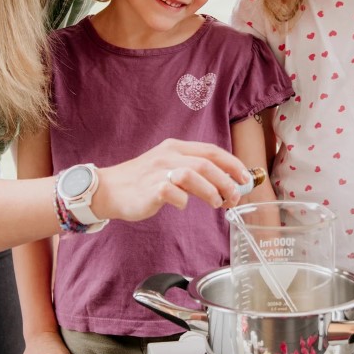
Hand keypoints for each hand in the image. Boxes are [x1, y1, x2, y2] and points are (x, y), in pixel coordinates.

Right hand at [92, 139, 251, 221]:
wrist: (108, 189)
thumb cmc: (143, 181)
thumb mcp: (169, 166)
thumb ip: (194, 171)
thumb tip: (227, 183)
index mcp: (176, 147)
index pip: (212, 151)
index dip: (233, 164)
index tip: (245, 178)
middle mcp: (168, 155)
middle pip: (206, 163)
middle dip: (226, 181)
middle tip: (235, 197)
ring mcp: (157, 171)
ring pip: (192, 174)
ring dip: (210, 190)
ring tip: (217, 204)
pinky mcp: (148, 189)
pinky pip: (172, 192)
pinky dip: (183, 201)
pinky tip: (182, 206)